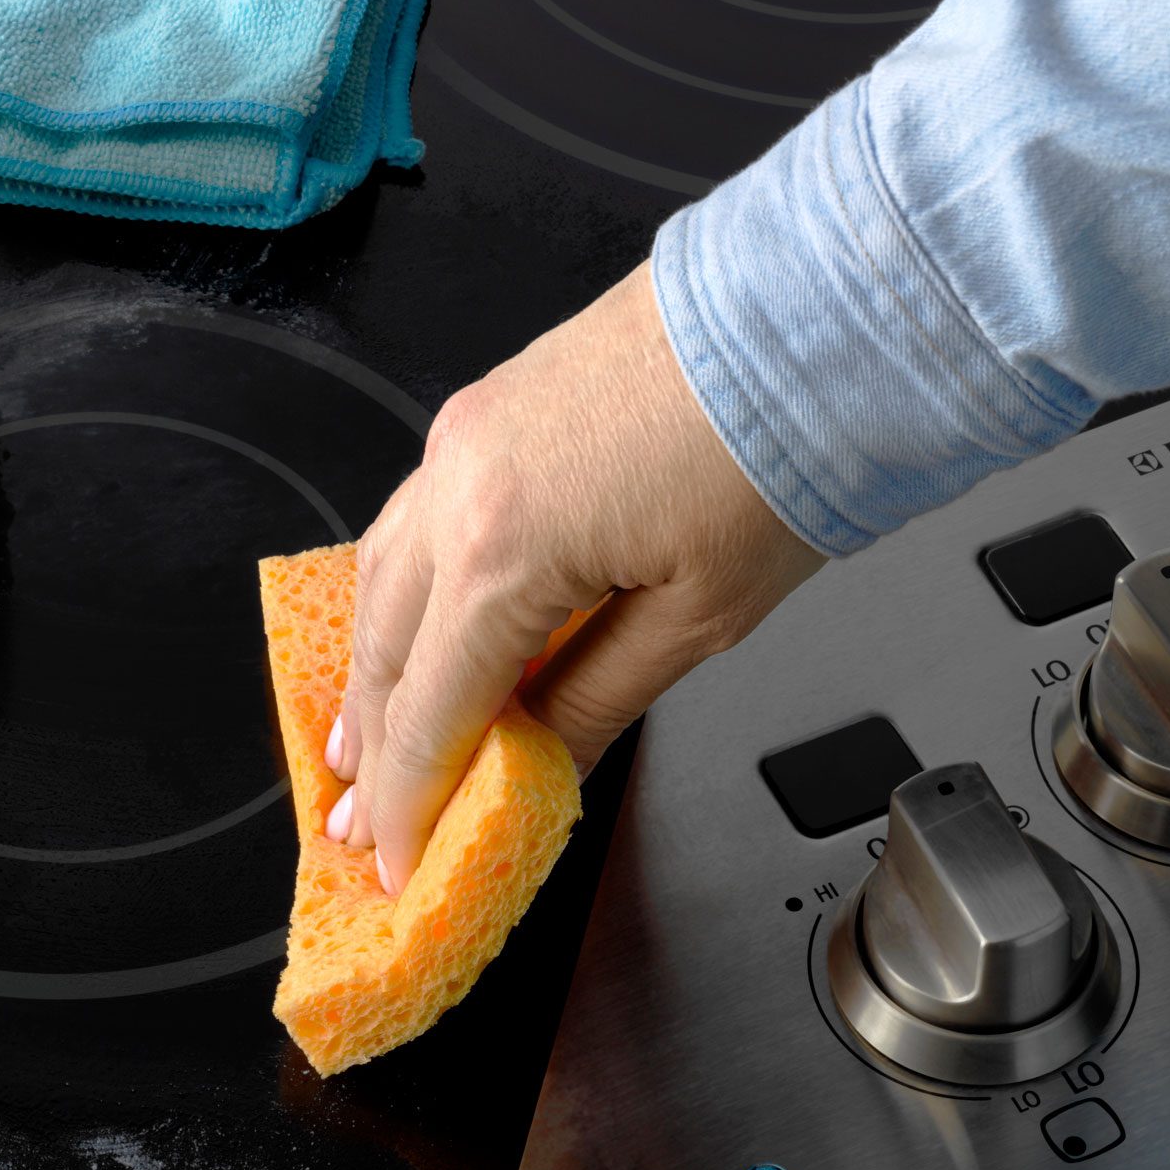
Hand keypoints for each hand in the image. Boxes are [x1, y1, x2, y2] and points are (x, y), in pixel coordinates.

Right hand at [324, 260, 825, 894]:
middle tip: (364, 820)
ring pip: (381, 577)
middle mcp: (459, 485)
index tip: (398, 858)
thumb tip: (542, 761)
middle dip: (371, 746)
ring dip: (372, 668)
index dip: (410, 801)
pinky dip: (399, 593)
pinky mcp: (485, 409)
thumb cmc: (773, 447)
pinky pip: (410, 518)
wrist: (808, 311)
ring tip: (362, 740)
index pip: (429, 711)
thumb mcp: (697, 619)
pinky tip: (409, 628)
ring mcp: (463, 438)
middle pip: (384, 648)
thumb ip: (595, 702)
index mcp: (504, 550)